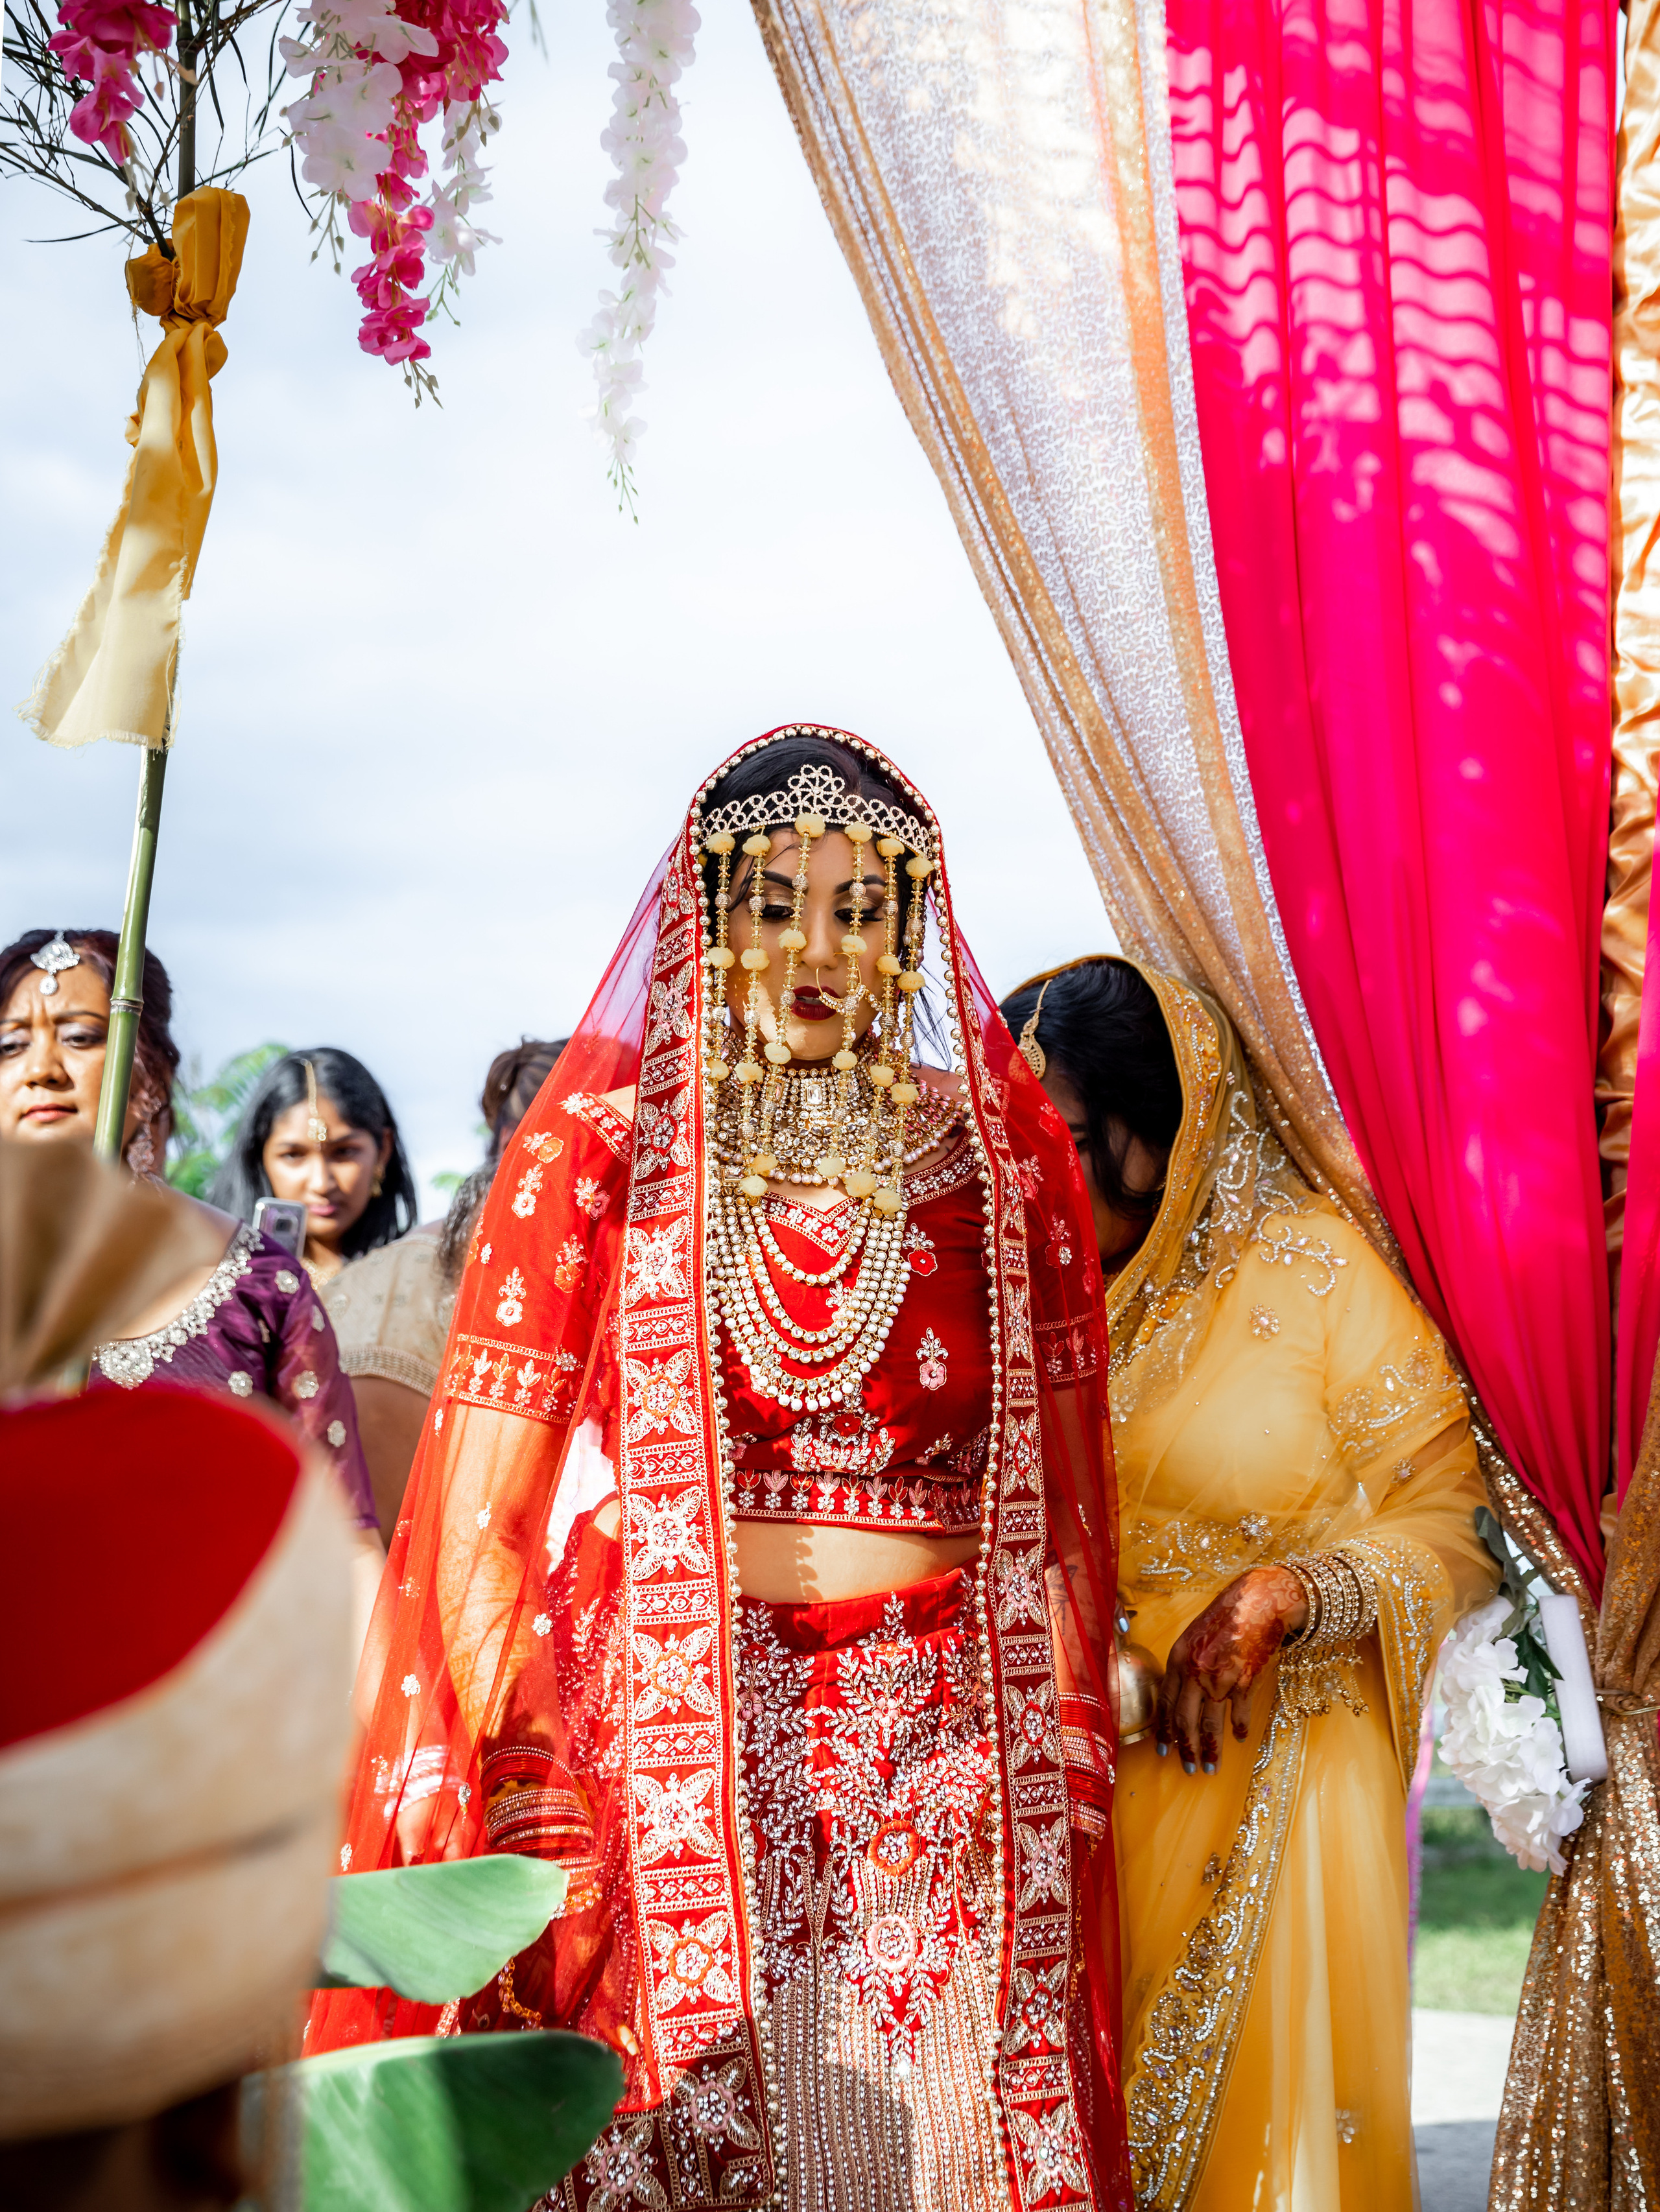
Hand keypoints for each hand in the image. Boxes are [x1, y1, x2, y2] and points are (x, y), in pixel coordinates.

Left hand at [1155, 1566, 1307, 1774]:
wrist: (1257, 1603)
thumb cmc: (1224, 1619)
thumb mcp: (1193, 1638)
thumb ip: (1183, 1666)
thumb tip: (1177, 1699)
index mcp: (1178, 1659)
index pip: (1166, 1704)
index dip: (1164, 1731)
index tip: (1163, 1751)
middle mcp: (1195, 1671)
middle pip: (1185, 1720)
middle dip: (1185, 1749)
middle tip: (1189, 1769)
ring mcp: (1220, 1678)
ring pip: (1210, 1724)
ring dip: (1211, 1750)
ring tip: (1211, 1768)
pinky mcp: (1245, 1681)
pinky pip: (1239, 1714)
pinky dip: (1239, 1729)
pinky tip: (1238, 1739)